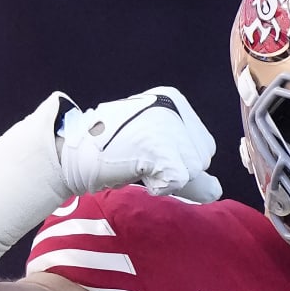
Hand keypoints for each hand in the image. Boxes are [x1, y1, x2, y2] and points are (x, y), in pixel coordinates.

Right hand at [58, 86, 223, 202]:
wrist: (73, 152)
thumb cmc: (111, 151)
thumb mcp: (156, 150)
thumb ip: (188, 168)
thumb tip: (216, 190)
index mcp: (174, 100)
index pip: (204, 146)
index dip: (180, 161)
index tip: (148, 153)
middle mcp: (173, 107)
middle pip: (201, 159)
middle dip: (176, 169)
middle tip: (140, 159)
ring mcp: (165, 125)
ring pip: (193, 171)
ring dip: (166, 179)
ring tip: (137, 163)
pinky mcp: (157, 146)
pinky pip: (179, 179)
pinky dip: (162, 185)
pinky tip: (140, 173)